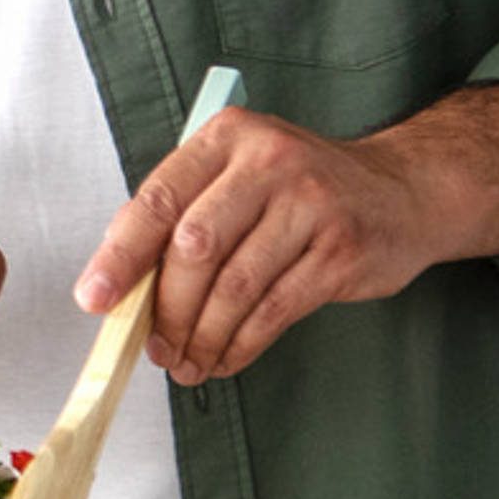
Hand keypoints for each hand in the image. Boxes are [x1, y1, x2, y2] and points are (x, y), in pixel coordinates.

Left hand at [75, 107, 445, 384]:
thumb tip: (121, 282)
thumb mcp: (239, 174)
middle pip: (194, 249)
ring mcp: (311, 204)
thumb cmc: (301, 188)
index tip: (96, 298)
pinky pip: (274, 310)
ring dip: (201, 336)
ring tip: (186, 362)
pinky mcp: (341, 250)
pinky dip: (241, 344)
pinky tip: (224, 358)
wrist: (402, 190)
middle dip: (165, 309)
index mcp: (226, 136)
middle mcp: (268, 161)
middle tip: (153, 347)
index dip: (120, 256)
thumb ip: (184, 214)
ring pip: (234, 287)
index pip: (158, 200)